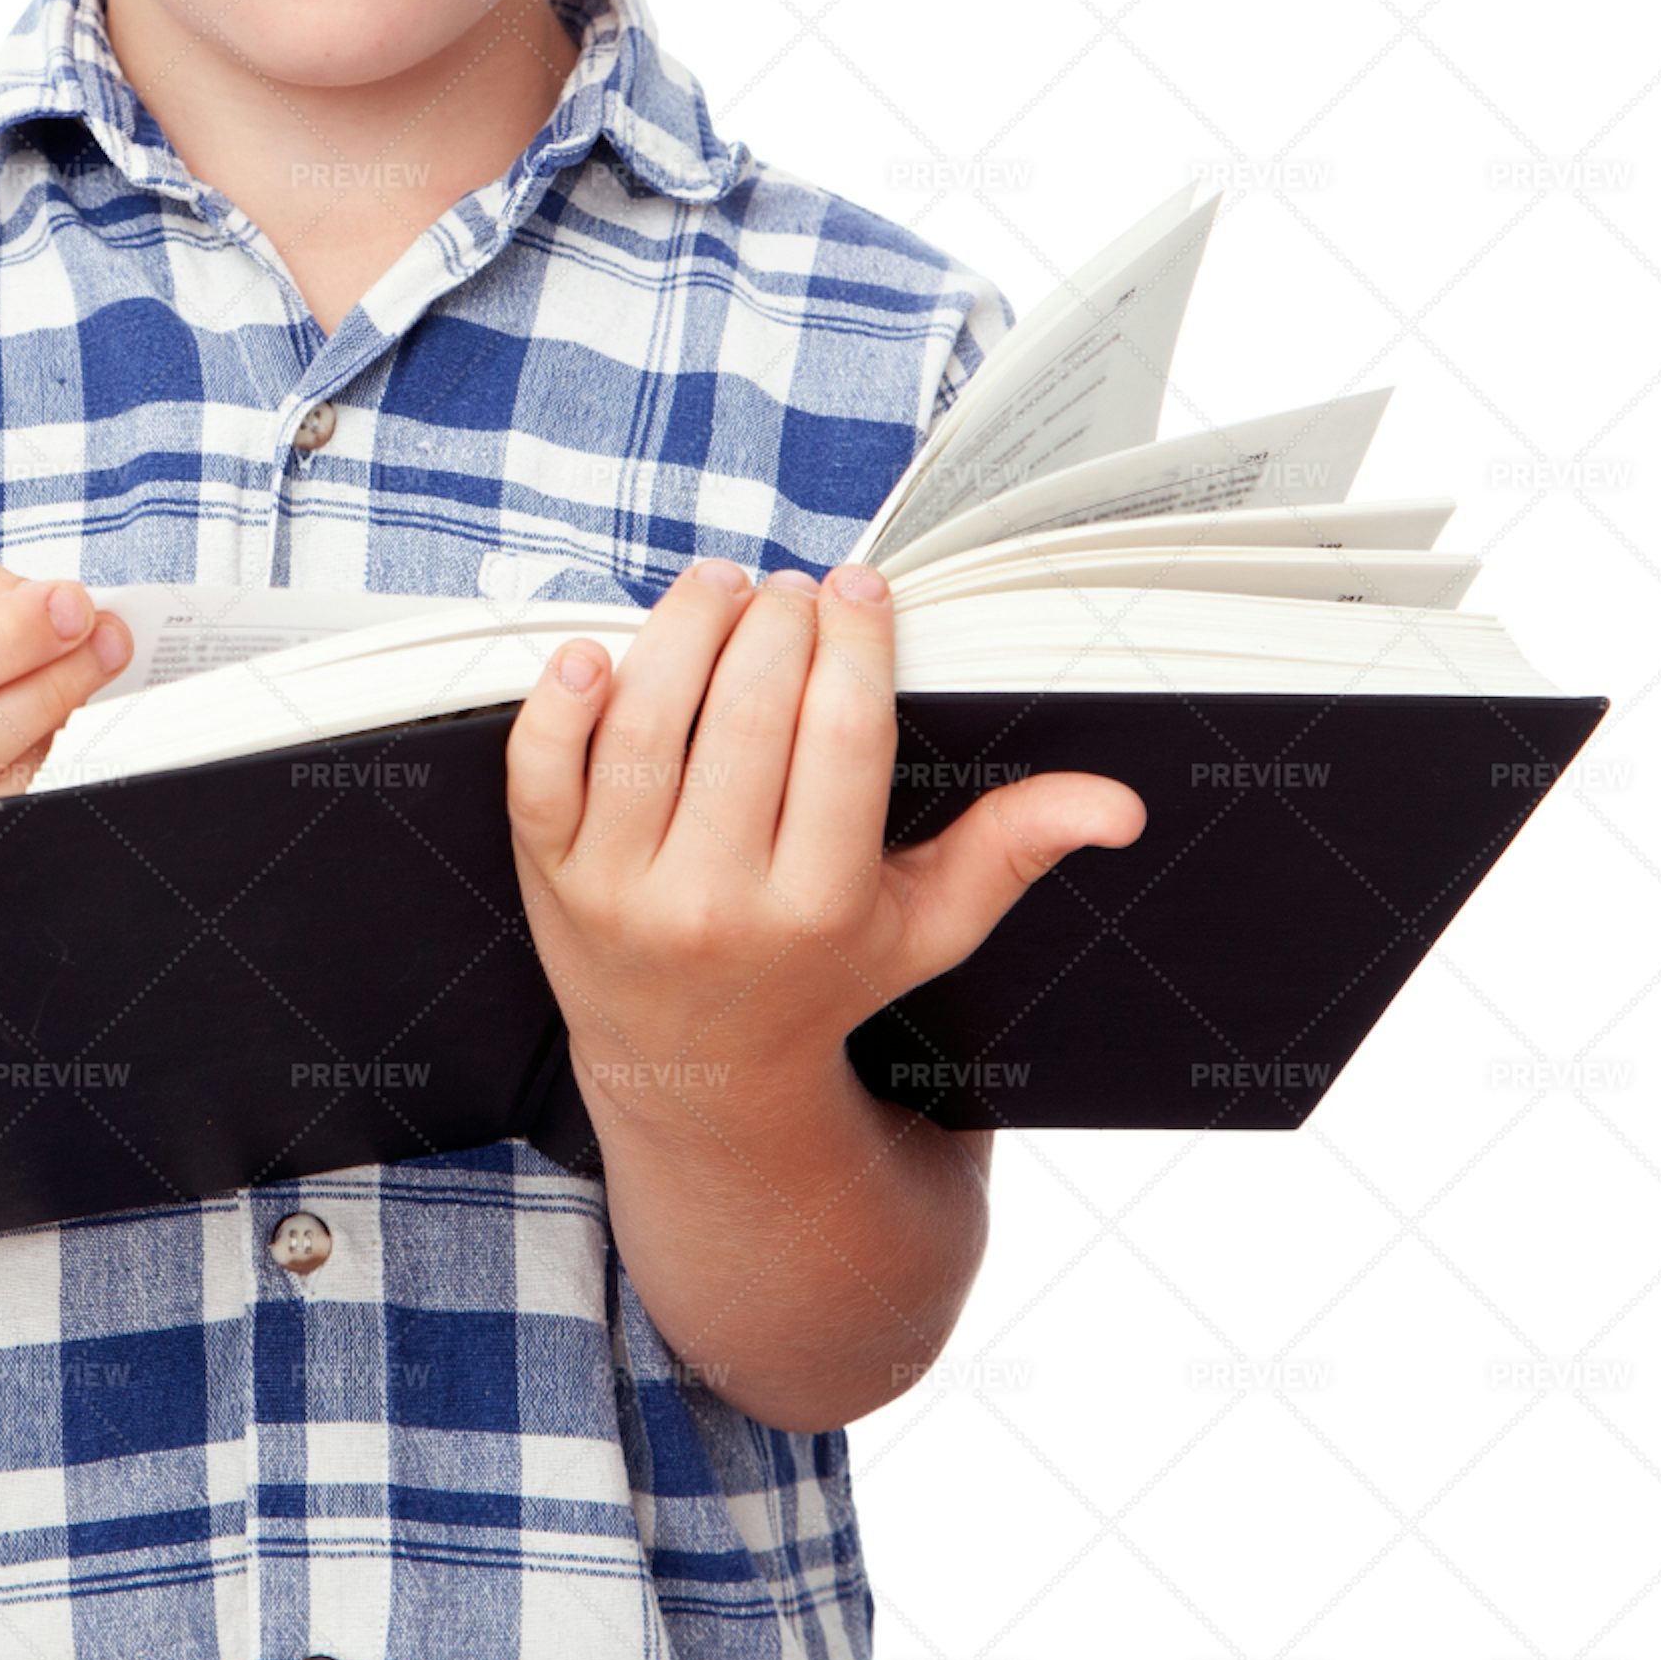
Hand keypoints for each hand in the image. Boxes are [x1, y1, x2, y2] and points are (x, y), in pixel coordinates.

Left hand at [503, 558, 1143, 1125]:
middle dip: (776, 622)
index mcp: (821, 904)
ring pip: (646, 724)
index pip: (842, 735)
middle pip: (748, 713)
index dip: (854, 640)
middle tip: (791, 591)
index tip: (861, 587)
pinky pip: (540, 773)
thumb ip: (1013, 850)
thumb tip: (1120, 805)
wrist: (696, 1071)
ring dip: (683, 629)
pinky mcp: (550, 878)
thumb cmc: (822, 973)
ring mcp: (623, 891)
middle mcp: (717, 902)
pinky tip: (595, 652)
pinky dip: (558, 704)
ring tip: (720, 589)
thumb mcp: (927, 926)